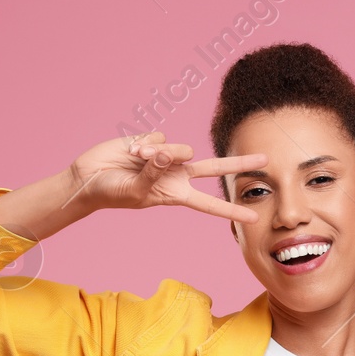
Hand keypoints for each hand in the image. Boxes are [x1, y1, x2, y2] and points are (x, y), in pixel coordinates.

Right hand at [64, 130, 264, 222]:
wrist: (88, 177)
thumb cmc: (112, 192)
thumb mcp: (136, 191)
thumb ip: (154, 174)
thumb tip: (169, 154)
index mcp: (176, 194)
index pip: (210, 204)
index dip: (231, 210)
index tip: (253, 217)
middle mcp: (177, 174)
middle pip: (214, 168)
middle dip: (239, 163)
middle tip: (266, 160)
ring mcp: (166, 156)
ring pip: (180, 148)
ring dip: (159, 154)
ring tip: (137, 160)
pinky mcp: (153, 141)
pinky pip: (158, 138)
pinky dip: (144, 145)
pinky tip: (131, 151)